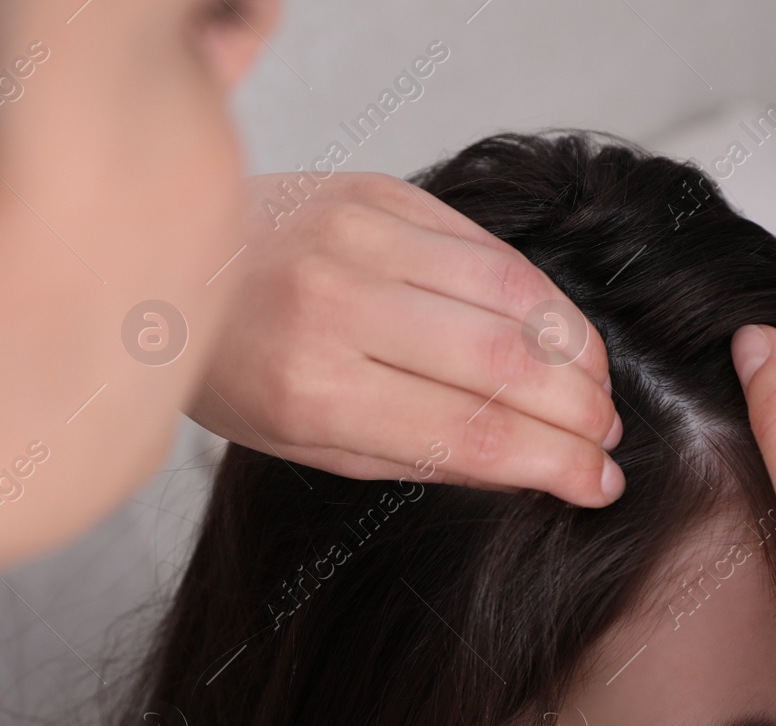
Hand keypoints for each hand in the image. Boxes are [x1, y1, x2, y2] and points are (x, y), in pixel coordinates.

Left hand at [189, 171, 623, 506]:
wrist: (168, 267)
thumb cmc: (233, 369)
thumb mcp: (305, 444)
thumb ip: (416, 454)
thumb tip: (527, 465)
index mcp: (312, 388)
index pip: (469, 432)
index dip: (552, 463)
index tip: (597, 484)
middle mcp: (336, 304)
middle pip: (503, 363)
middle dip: (578, 410)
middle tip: (607, 439)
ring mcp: (357, 236)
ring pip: (510, 294)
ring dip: (573, 348)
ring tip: (595, 389)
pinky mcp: (376, 191)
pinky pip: (485, 244)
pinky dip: (536, 293)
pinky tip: (556, 330)